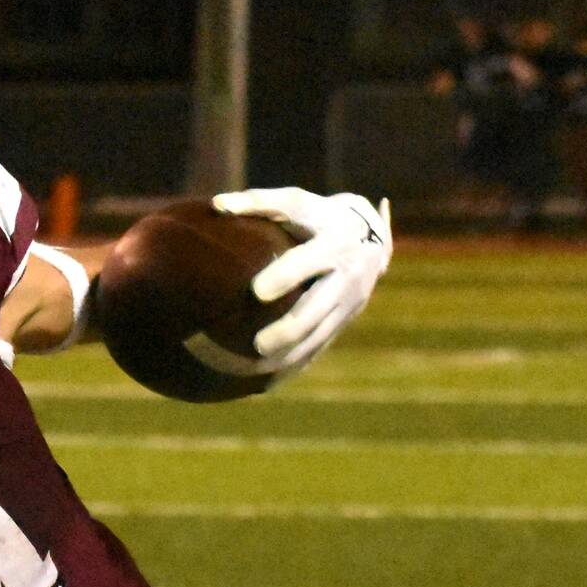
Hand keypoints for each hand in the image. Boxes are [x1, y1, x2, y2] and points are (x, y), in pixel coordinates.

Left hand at [212, 187, 392, 375]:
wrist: (370, 236)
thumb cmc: (318, 217)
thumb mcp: (298, 203)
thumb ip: (261, 203)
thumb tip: (216, 206)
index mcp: (333, 240)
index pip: (308, 259)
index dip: (285, 275)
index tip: (257, 291)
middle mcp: (347, 272)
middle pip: (317, 307)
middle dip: (289, 328)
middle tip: (258, 345)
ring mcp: (350, 301)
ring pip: (319, 334)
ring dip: (289, 354)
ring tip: (256, 368)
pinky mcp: (345, 320)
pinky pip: (320, 347)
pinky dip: (295, 365)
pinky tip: (266, 383)